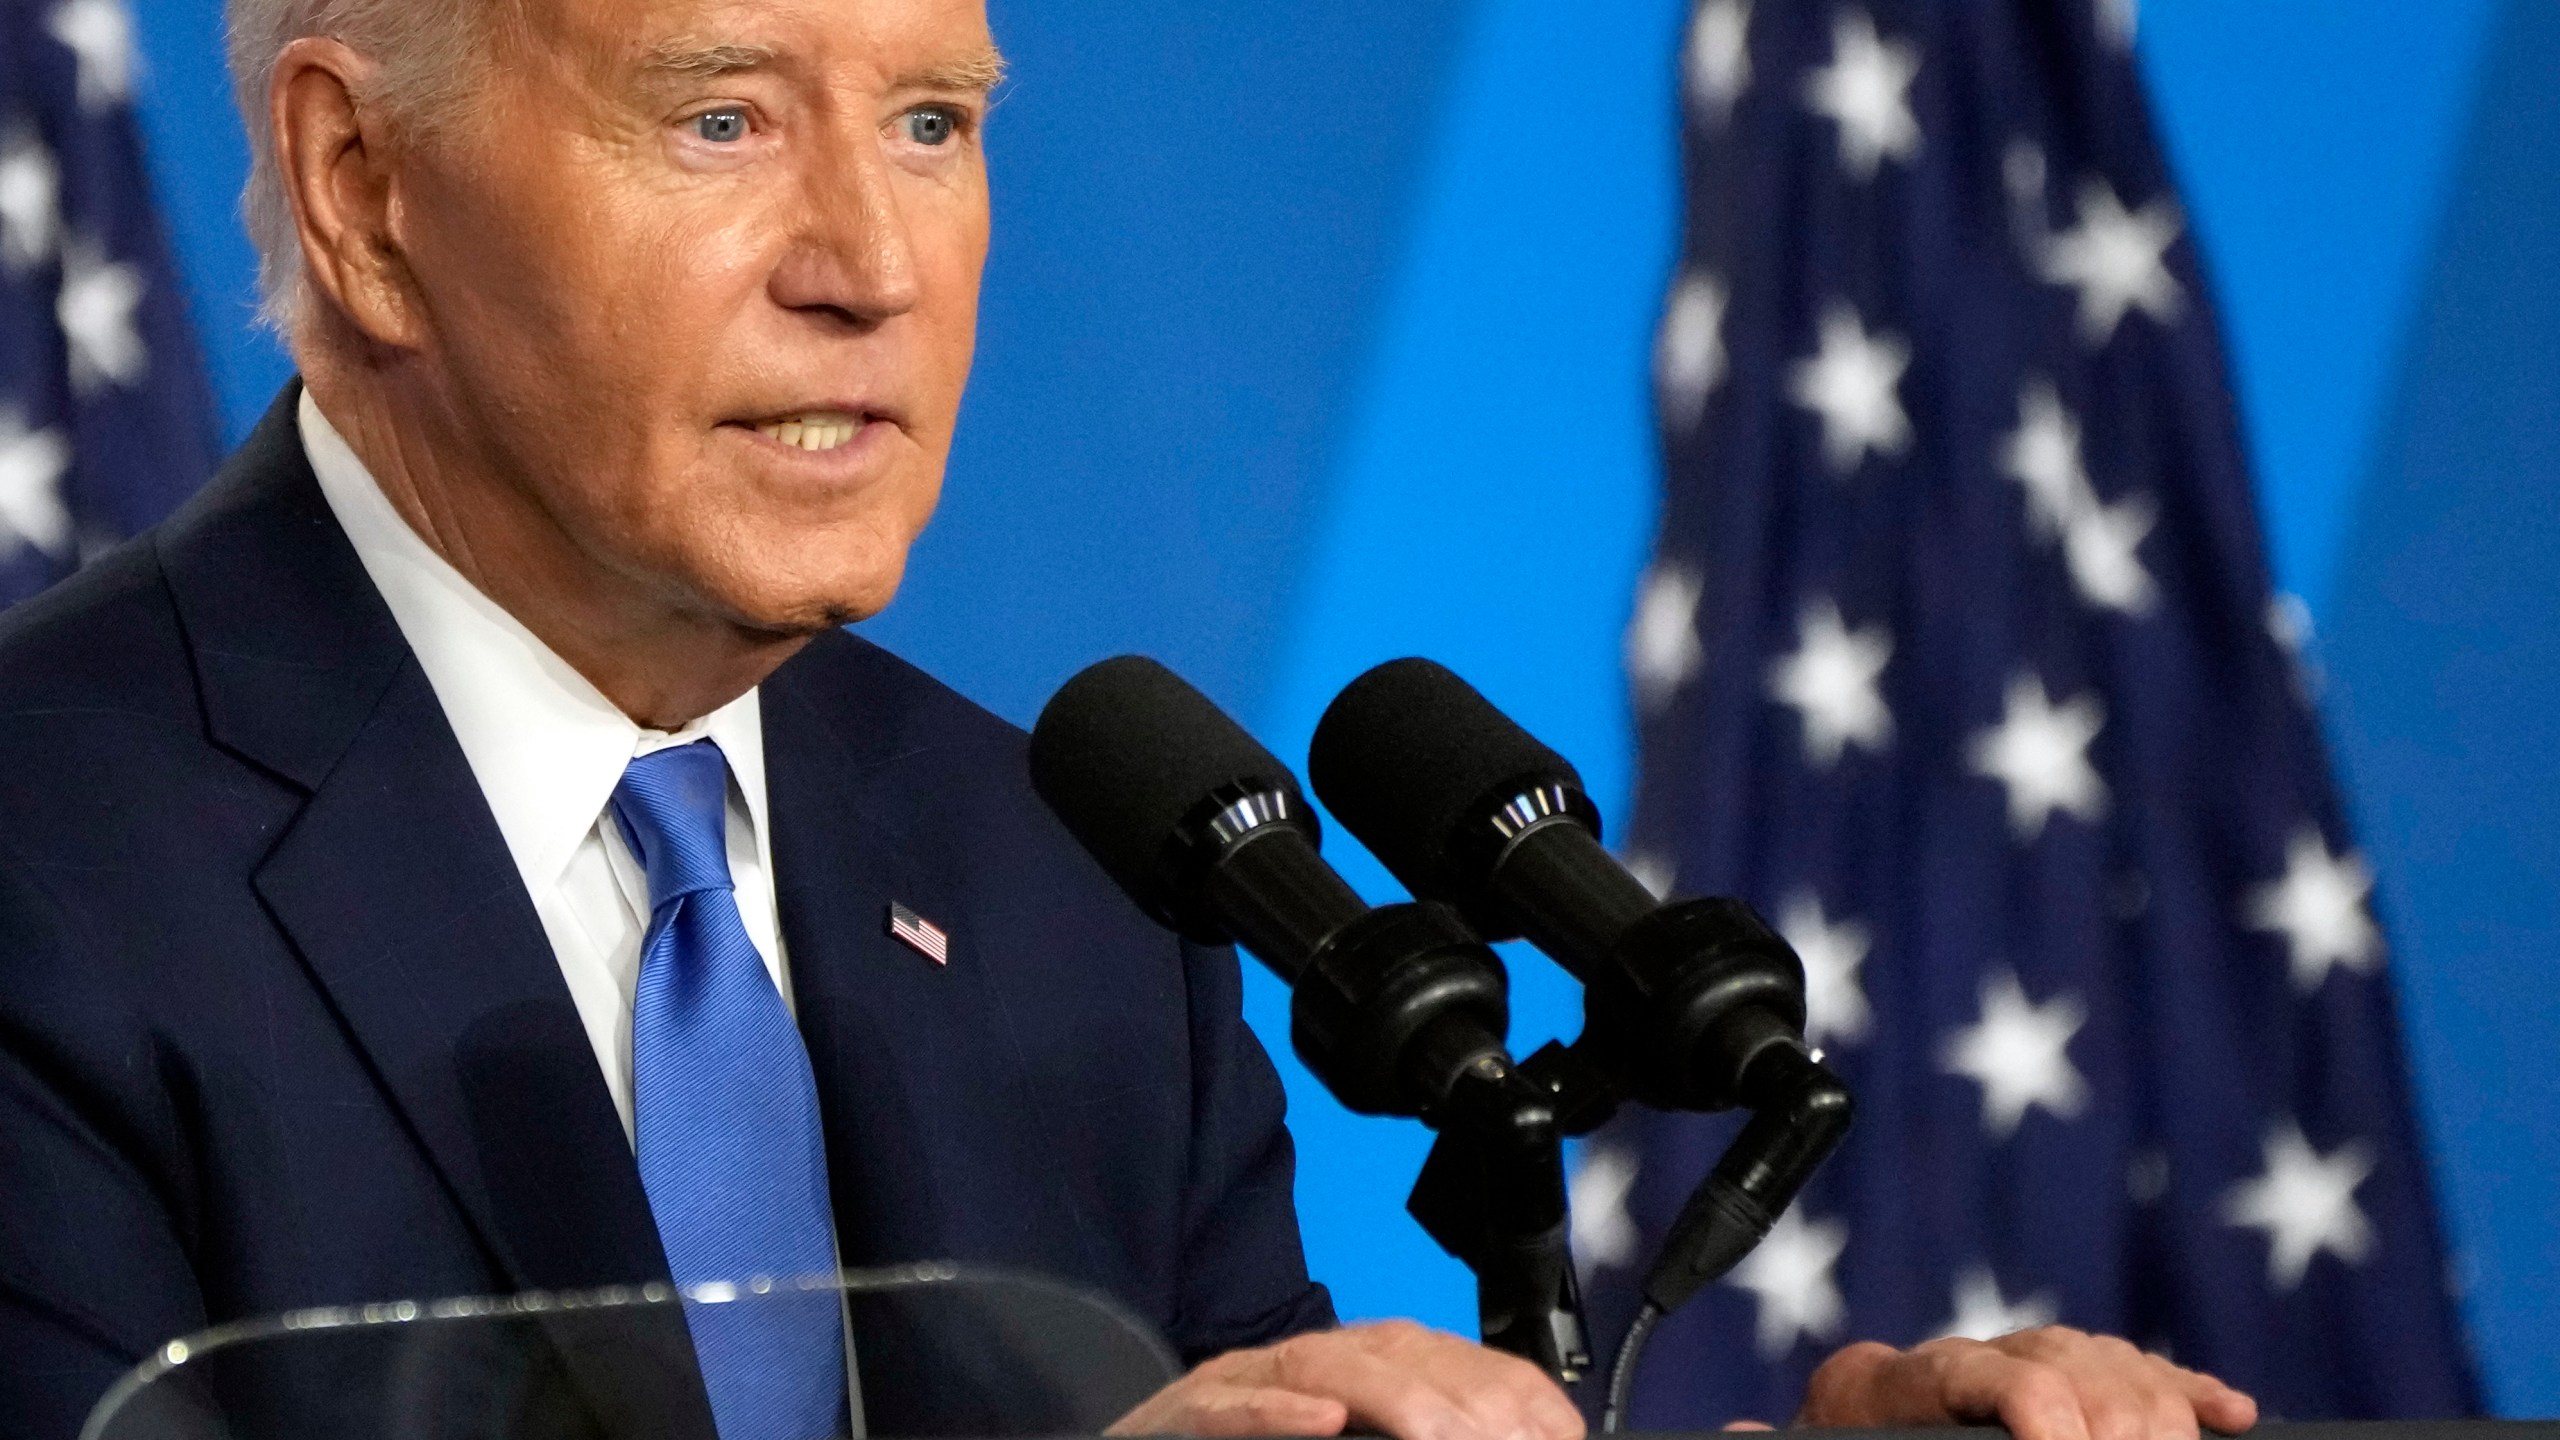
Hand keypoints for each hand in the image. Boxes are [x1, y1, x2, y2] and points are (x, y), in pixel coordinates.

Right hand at [1107, 1320, 1585, 1439]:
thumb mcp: (1345, 1435)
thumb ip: (1401, 1429)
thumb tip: (1514, 1436)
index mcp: (1355, 1367)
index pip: (1450, 1360)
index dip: (1512, 1395)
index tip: (1558, 1433)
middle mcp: (1308, 1363)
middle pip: (1399, 1356)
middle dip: (1466, 1402)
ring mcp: (1247, 1383)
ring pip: (1325, 1370)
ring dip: (1393, 1401)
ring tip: (1443, 1436)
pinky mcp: (1189, 1412)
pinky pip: (1233, 1406)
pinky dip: (1277, 1414)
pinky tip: (1323, 1424)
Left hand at [1792, 1326, 2256, 1439]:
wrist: (1831, 1438)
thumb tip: (1734, 1430)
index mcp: (1883, 1384)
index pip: (1979, 1372)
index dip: (2035, 1404)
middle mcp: (1954, 1359)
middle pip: (2062, 1361)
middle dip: (2115, 1418)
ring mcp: (2009, 1363)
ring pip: (2102, 1358)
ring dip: (2155, 1409)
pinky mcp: (2055, 1382)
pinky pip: (2131, 1373)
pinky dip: (2182, 1393)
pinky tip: (2232, 1415)